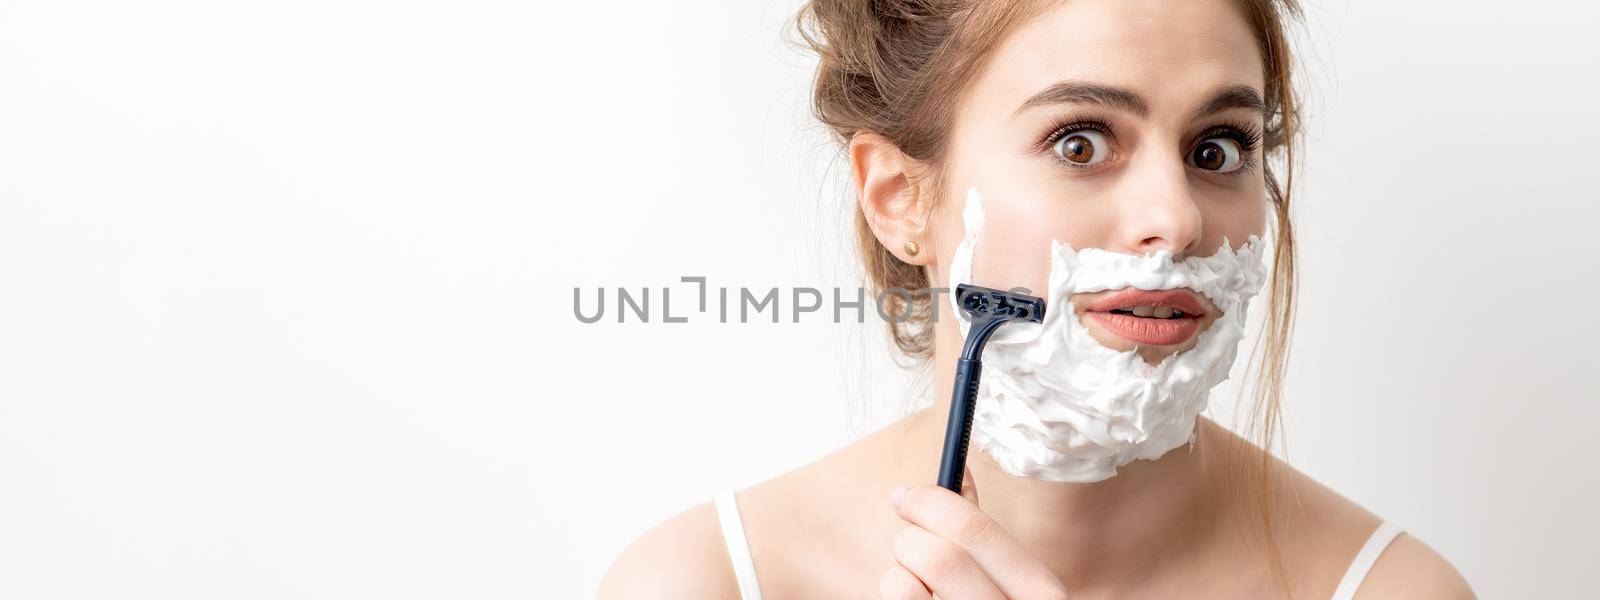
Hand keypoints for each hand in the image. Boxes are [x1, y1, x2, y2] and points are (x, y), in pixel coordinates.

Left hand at [878, 466, 1069, 599]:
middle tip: (907, 539)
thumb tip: (958, 470)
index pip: (976, 529)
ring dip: (897, 570)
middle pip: (938, 556)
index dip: (930, 501)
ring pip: (903, 584)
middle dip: (910, 537)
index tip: (905, 495)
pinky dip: (893, 593)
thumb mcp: (1011, 581)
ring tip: (914, 578)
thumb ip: (983, 534)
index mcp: (1040, 591)